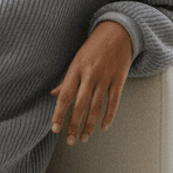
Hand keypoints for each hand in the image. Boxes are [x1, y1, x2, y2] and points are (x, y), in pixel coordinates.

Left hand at [49, 20, 133, 145]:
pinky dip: (109, 116)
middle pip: (80, 105)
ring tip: (84, 138)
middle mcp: (90, 75)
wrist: (117, 32)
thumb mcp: (76, 60)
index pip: (64, 96)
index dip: (59, 114)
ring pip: (96, 106)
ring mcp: (105, 77)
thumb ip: (66, 80)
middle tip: (70, 141)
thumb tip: (53, 95)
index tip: (55, 129)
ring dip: (90, 125)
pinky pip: (114, 101)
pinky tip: (103, 127)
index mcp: (76, 70)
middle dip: (74, 125)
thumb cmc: (93, 48)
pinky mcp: (119, 79)